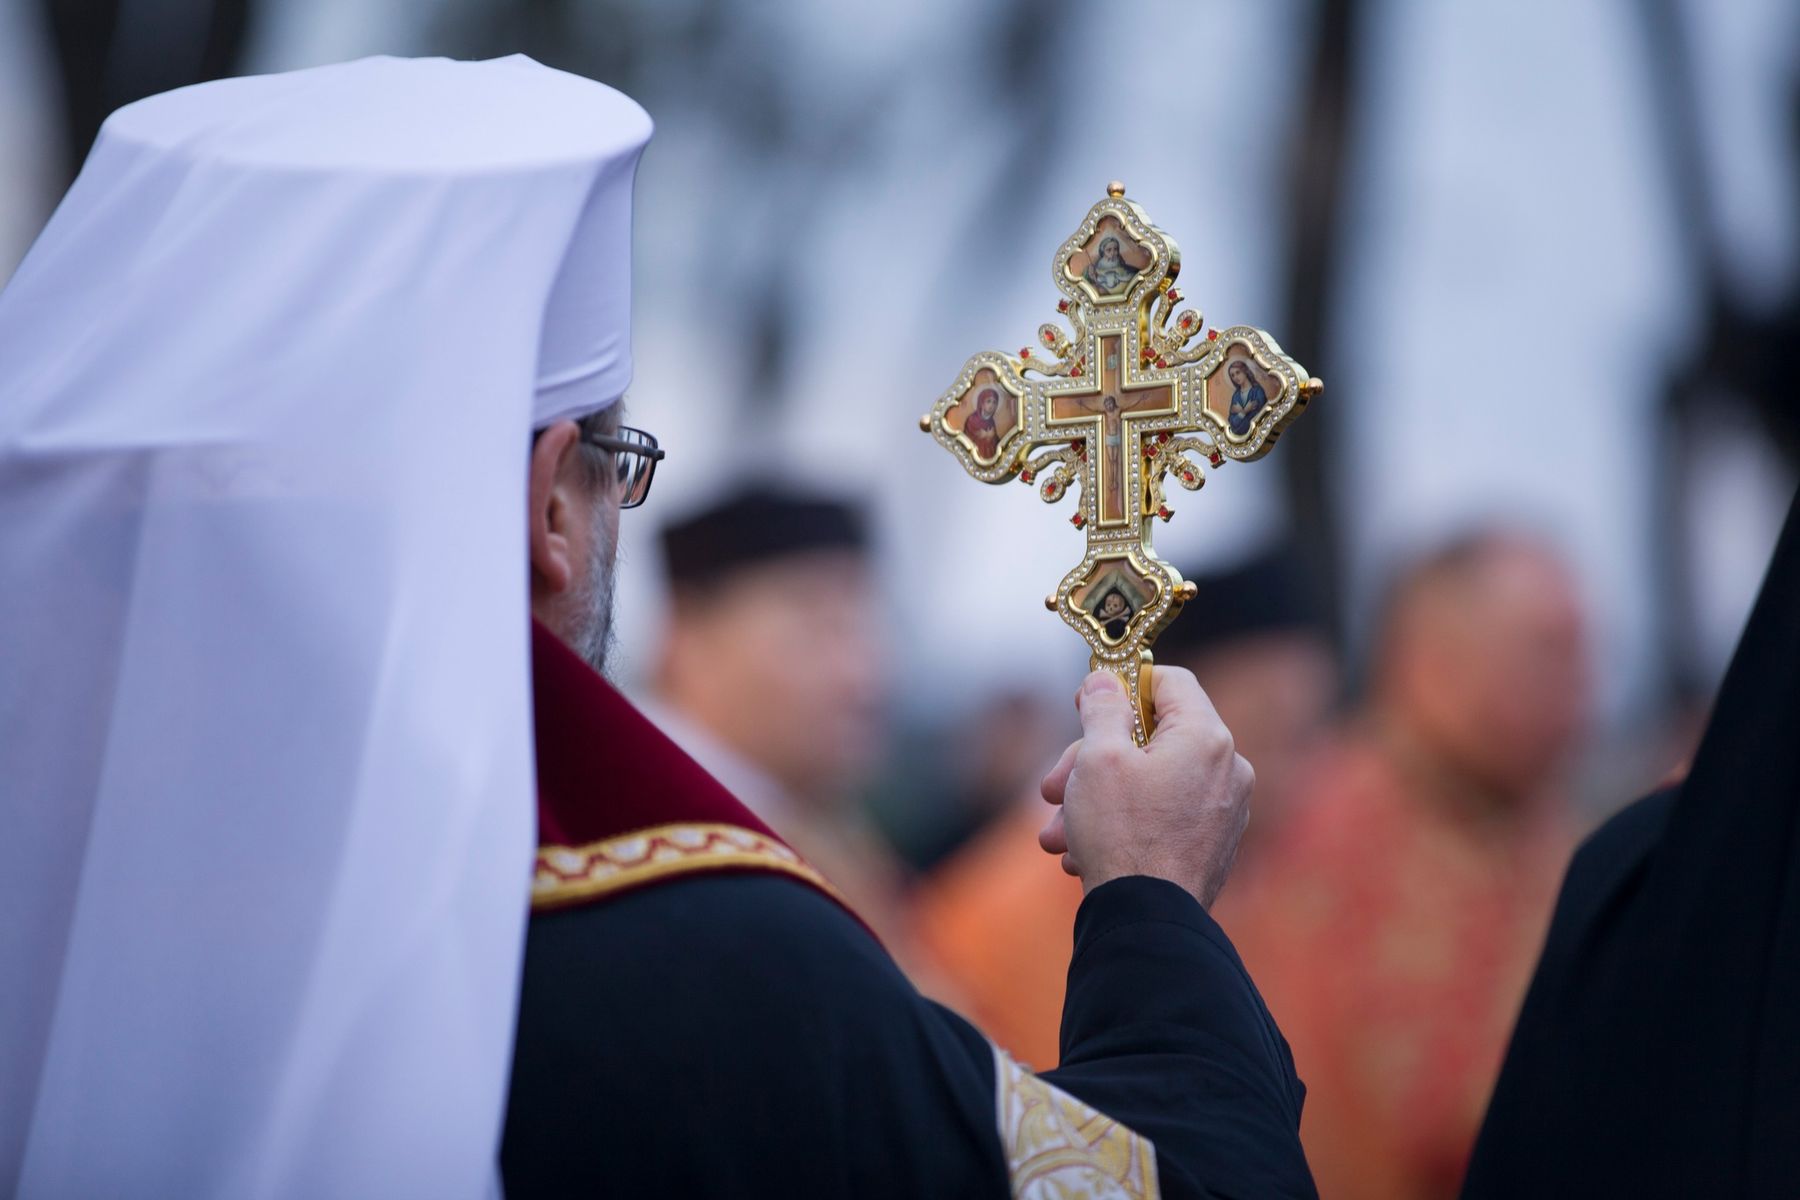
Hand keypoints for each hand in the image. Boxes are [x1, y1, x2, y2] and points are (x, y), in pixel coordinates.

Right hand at [1038, 668, 1253, 908]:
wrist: (1148, 923)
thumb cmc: (1122, 836)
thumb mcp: (1098, 759)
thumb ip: (1103, 708)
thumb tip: (1105, 680)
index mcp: (1206, 737)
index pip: (1169, 681)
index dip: (1123, 684)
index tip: (1086, 704)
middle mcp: (1228, 769)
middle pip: (1152, 738)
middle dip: (1093, 760)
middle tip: (1053, 786)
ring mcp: (1225, 810)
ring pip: (1150, 783)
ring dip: (1097, 800)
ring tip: (1058, 834)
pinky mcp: (1213, 845)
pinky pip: (1163, 816)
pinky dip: (1124, 824)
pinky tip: (1083, 852)